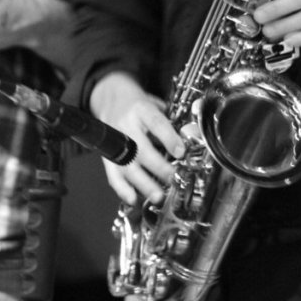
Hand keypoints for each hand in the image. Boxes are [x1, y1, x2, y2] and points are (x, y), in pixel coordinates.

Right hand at [89, 72, 184, 206]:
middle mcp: (125, 126)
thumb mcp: (156, 104)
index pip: (155, 123)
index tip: (180, 152)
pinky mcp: (108, 157)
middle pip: (141, 149)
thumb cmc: (138, 106)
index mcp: (140, 109)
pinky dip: (122, 190)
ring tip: (158, 196)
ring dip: (143, 184)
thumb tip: (192, 138)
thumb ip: (171, 121)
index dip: (168, 138)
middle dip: (159, 167)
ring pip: (128, 166)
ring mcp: (115, 143)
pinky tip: (134, 199)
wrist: (111, 101)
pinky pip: (112, 175)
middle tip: (173, 178)